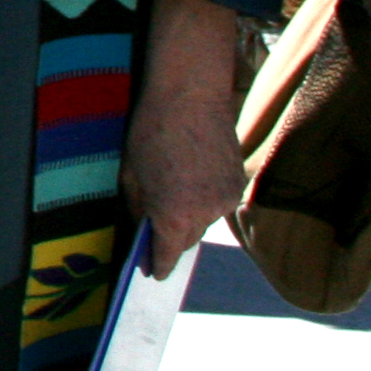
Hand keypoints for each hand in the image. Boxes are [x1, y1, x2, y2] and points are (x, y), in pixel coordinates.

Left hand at [120, 0, 245, 274]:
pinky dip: (205, 197)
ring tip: (175, 188)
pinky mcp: (239, 185)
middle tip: (157, 226)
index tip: (152, 272)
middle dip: (172, 236)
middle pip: (187, 239)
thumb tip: (143, 229)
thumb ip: (139, 209)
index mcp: (175, 216)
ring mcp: (226, 201)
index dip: (158, 264)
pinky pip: (218, 202)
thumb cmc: (151, 132)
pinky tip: (193, 175)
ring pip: (204, 220)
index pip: (167, 255)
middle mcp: (205, 215)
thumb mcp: (131, 174)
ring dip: (190, 213)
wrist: (189, 97)